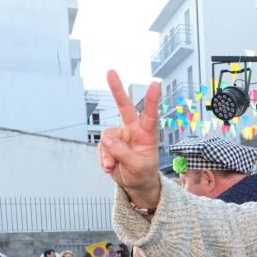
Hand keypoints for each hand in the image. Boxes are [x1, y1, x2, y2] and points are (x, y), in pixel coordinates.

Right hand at [99, 70, 162, 208]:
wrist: (136, 185)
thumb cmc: (144, 174)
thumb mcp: (138, 167)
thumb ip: (123, 153)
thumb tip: (107, 140)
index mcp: (147, 134)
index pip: (150, 115)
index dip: (152, 100)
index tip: (155, 83)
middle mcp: (133, 131)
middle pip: (124, 108)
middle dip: (117, 90)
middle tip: (110, 72)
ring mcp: (120, 136)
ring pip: (107, 138)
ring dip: (107, 154)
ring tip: (112, 166)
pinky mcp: (109, 144)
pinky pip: (101, 148)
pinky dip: (103, 159)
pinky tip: (109, 166)